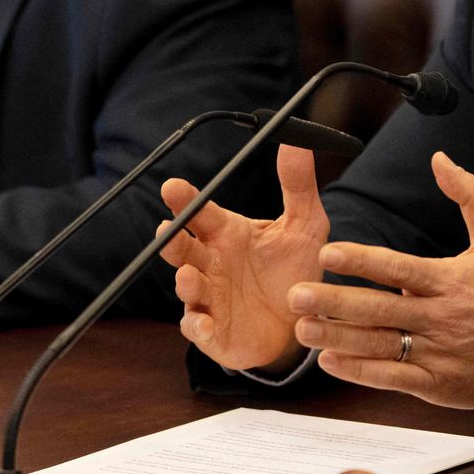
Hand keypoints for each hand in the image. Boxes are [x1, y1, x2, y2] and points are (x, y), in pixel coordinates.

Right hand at [157, 144, 329, 370]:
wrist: (301, 321)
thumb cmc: (294, 269)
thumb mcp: (306, 225)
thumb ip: (298, 186)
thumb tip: (297, 141)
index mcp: (227, 234)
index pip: (200, 212)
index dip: (185, 199)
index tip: (173, 186)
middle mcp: (211, 263)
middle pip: (182, 247)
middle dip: (172, 239)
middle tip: (167, 229)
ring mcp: (208, 298)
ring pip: (187, 287)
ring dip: (186, 281)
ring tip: (189, 276)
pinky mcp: (214, 331)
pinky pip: (198, 329)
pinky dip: (198, 327)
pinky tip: (204, 324)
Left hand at [293, 152, 473, 409]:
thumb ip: (469, 194)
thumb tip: (441, 159)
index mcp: (450, 281)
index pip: (399, 269)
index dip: (362, 261)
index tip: (328, 253)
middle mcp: (440, 317)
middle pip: (379, 309)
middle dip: (335, 302)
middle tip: (297, 294)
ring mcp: (436, 353)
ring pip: (379, 345)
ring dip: (338, 337)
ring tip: (303, 328)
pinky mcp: (435, 383)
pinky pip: (391, 377)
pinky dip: (359, 371)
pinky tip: (330, 360)